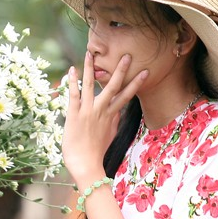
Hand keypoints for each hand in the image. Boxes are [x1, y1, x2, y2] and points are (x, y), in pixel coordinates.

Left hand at [63, 52, 146, 185]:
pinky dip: (73, 81)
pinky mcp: (74, 114)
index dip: (136, 83)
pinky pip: (73, 94)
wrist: (86, 165)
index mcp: (111, 116)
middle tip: (127, 55)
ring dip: (92, 68)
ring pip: (91, 85)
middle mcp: (102, 111)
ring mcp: (88, 111)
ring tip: (90, 53)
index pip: (126, 96)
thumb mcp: (109, 136)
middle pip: (114, 86)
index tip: (145, 72)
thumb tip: (118, 114)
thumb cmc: (95, 153)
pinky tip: (72, 69)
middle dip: (121, 70)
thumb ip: (113, 122)